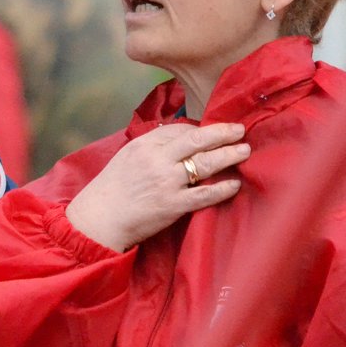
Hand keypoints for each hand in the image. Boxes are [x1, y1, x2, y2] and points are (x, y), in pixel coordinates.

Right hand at [65, 123, 247, 250]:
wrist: (101, 217)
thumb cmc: (112, 188)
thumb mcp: (127, 157)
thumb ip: (151, 147)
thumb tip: (177, 139)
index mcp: (145, 144)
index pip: (180, 129)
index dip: (202, 129)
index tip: (215, 131)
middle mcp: (157, 159)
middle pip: (197, 140)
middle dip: (222, 133)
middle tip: (240, 130)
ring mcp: (167, 182)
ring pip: (205, 164)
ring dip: (228, 156)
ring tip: (244, 151)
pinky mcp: (173, 205)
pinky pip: (204, 194)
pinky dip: (222, 188)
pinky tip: (234, 184)